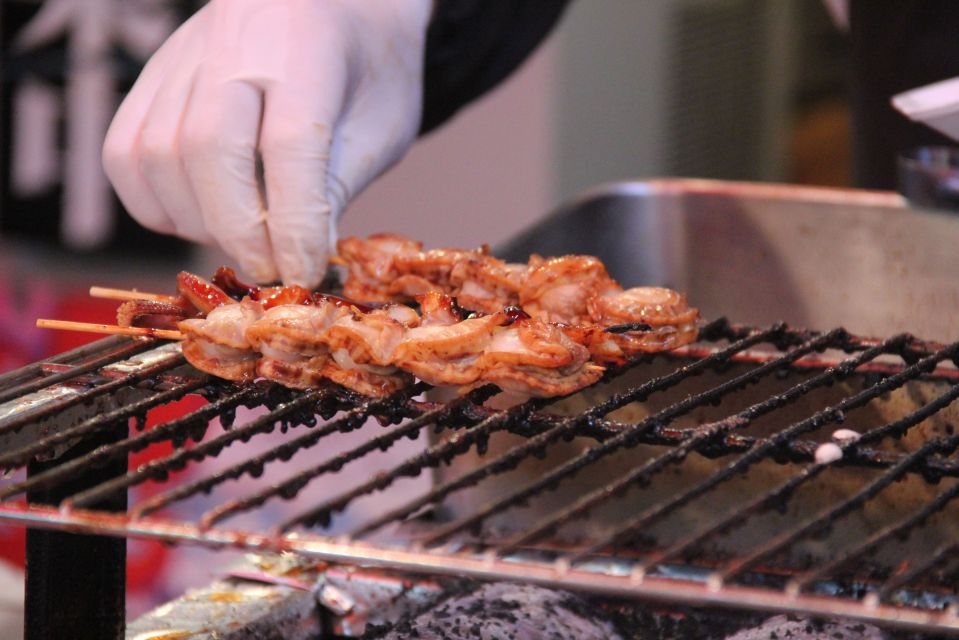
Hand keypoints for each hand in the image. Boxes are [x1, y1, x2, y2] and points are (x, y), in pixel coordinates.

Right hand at [103, 0, 431, 286]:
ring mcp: (182, 56)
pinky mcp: (152, 75)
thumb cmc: (368, 71)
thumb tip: (295, 260)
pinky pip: (124, 152)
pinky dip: (154, 203)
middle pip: (208, 147)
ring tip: (244, 240)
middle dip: (239, 229)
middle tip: (271, 268)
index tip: (304, 271)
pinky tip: (199, 217)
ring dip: (197, 221)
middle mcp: (234, 40)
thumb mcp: (381, 126)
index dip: (293, 223)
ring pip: (156, 154)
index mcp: (306, 46)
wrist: (338, 4)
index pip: (288, 145)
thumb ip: (336, 187)